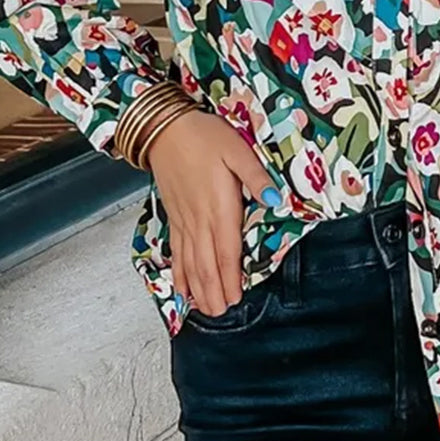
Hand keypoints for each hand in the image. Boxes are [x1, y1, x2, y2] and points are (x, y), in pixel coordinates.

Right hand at [147, 112, 280, 316]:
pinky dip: (178, 272)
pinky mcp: (174, 216)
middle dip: (214, 290)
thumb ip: (257, 177)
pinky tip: (180, 287)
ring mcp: (184, 219)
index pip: (227, 250)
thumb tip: (275, 200)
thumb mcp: (238, 150)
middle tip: (221, 313)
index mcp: (219, 206)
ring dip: (198, 287)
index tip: (235, 298)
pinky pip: (176, 250)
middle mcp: (199, 219)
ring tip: (205, 309)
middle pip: (207, 263)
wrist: (164, 128)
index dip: (231, 276)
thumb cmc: (204, 136)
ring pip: (190, 261)